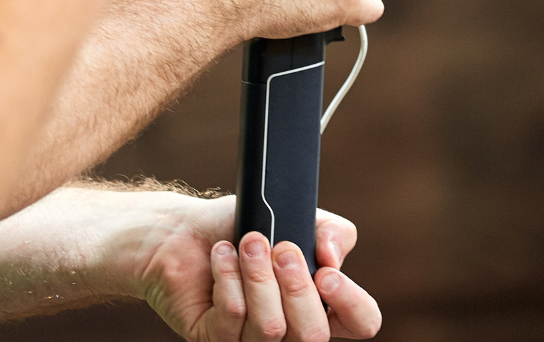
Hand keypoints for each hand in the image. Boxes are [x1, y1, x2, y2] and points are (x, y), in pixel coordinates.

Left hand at [130, 194, 380, 340]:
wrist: (183, 229)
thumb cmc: (238, 227)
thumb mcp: (289, 215)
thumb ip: (327, 229)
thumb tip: (333, 257)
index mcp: (319, 304)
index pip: (360, 322)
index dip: (351, 302)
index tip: (326, 271)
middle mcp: (291, 333)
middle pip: (314, 334)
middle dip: (295, 284)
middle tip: (277, 247)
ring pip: (270, 327)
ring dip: (256, 273)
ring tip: (245, 243)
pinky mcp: (215, 341)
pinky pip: (232, 317)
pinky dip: (226, 275)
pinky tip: (220, 255)